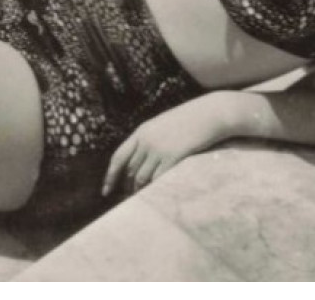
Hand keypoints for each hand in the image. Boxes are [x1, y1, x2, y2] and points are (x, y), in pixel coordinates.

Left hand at [102, 94, 228, 197]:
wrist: (209, 113)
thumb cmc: (189, 119)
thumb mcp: (163, 125)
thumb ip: (150, 140)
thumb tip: (142, 160)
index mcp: (141, 131)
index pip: (118, 157)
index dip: (110, 175)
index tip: (105, 190)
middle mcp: (146, 141)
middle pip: (130, 170)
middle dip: (128, 186)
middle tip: (129, 199)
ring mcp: (159, 149)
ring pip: (142, 177)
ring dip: (140, 190)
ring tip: (143, 200)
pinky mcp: (173, 156)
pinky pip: (158, 178)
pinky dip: (155, 189)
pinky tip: (156, 195)